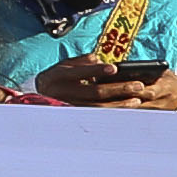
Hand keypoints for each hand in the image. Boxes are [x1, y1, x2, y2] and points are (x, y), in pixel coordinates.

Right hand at [34, 54, 176, 109]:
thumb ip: (80, 61)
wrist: (37, 98)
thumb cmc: (57, 78)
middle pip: (94, 92)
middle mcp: (64, 93)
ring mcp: (70, 108)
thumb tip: (96, 58)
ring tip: (137, 100)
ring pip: (98, 108)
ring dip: (120, 105)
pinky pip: (98, 118)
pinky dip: (113, 114)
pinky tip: (127, 111)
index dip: (96, 70)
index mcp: (59, 76)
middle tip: (138, 85)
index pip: (80, 72)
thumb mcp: (63, 66)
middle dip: (118, 88)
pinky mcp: (76, 118)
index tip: (114, 68)